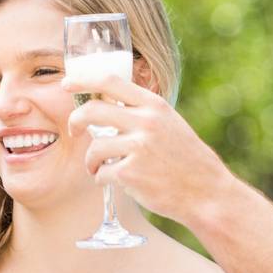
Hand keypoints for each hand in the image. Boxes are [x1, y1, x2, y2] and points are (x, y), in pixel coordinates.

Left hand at [62, 71, 238, 225]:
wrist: (207, 193)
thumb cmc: (185, 159)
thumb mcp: (168, 123)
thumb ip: (141, 113)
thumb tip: (105, 104)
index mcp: (154, 106)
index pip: (110, 81)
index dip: (83, 80)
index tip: (66, 84)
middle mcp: (146, 122)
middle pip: (92, 111)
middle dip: (75, 121)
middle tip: (73, 130)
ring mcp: (139, 148)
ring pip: (94, 148)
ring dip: (91, 161)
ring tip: (100, 167)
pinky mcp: (131, 174)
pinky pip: (101, 173)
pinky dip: (102, 178)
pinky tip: (117, 181)